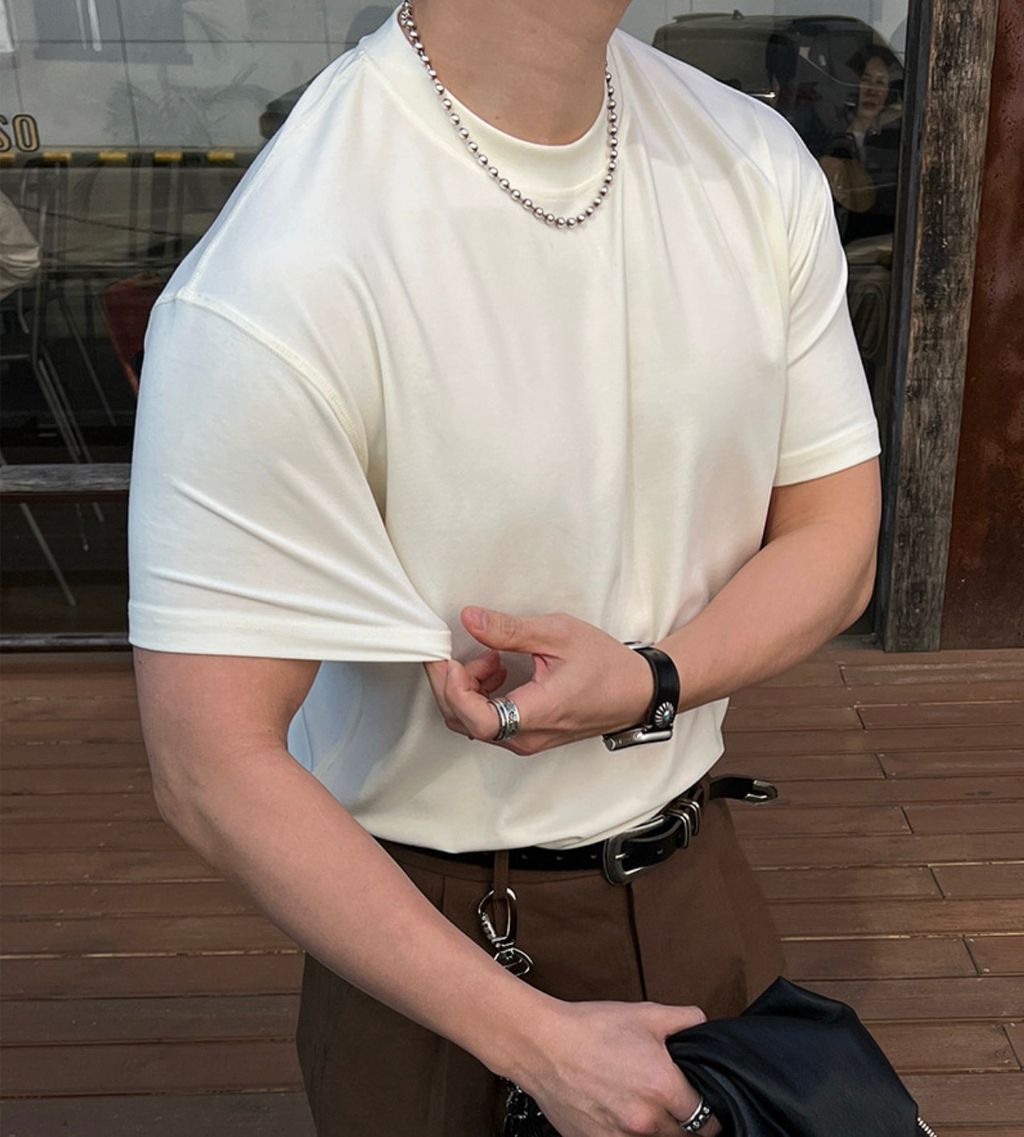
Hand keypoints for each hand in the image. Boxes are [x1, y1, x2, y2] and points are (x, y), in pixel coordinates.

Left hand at [422, 608, 654, 753]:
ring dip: (467, 689)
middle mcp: (526, 736)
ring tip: (490, 658)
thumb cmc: (606, 666)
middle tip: (455, 651)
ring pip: (472, 724)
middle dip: (452, 683)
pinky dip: (480, 696)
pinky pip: (488, 724)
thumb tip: (470, 619)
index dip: (455, 689)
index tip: (453, 659)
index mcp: (537, 713)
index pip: (477, 719)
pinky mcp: (527, 736)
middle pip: (464, 722)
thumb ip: (510, 630)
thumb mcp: (559, 635)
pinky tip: (498, 670)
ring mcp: (526, 741)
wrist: (636, 692)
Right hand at [513, 998, 721, 1136]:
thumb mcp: (645, 1013)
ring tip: (642, 1106)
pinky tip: (619, 1114)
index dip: (708, 1109)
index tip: (700, 1103)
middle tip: (671, 1102)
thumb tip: (703, 1025)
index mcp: (664, 1088)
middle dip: (683, 1122)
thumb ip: (684, 1019)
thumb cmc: (591, 1028)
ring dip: (657, 1131)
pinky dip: (628, 1135)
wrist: (543, 1045)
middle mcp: (646, 1120)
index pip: (707, 1118)